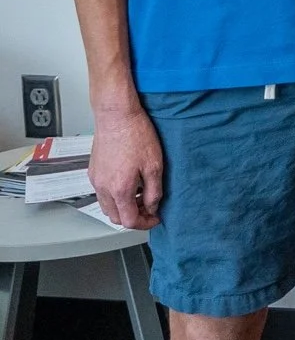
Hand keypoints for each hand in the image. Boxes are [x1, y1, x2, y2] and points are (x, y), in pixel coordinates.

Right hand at [89, 101, 163, 229]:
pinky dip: (115, 196)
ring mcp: (95, 180)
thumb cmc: (136, 135)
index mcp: (119, 189)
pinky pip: (102, 193)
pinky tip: (129, 182)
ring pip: (107, 206)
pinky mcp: (93, 171)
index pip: (129, 221)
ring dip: (123, 207)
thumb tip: (153, 207)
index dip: (145, 223)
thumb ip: (154, 191)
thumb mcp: (154, 165)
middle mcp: (103, 188)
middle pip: (116, 217)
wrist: (116, 115)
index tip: (155, 218)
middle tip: (149, 208)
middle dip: (134, 217)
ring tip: (141, 194)